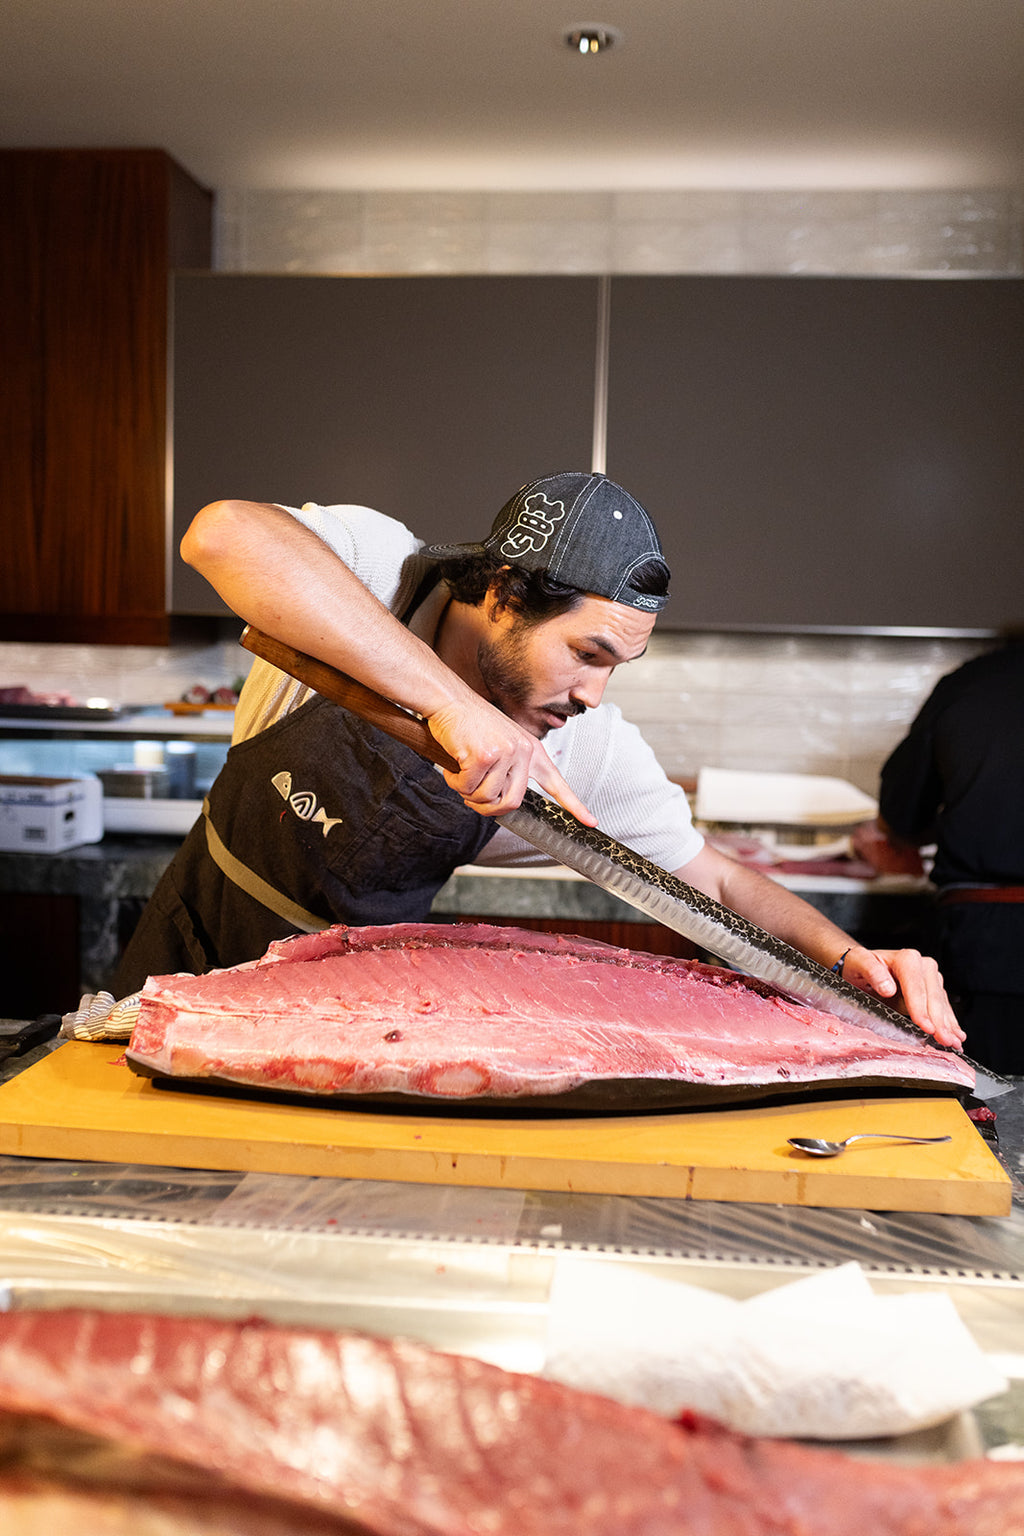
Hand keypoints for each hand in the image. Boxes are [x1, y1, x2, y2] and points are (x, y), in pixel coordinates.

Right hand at [426, 697, 596, 825]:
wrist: (449, 699)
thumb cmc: (469, 723)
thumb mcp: (500, 743)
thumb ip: (508, 769)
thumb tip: (499, 801)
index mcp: (531, 750)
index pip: (556, 783)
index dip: (574, 806)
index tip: (590, 821)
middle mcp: (524, 751)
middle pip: (512, 803)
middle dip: (488, 807)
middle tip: (472, 796)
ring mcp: (506, 753)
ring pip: (487, 798)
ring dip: (468, 793)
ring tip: (461, 772)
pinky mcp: (484, 756)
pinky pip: (467, 788)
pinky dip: (455, 782)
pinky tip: (454, 765)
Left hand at [842, 945, 964, 1048]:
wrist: (861, 967)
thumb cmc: (858, 966)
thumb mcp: (858, 964)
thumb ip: (872, 972)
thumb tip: (888, 988)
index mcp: (906, 959)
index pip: (916, 986)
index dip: (921, 1008)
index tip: (926, 1027)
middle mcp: (923, 965)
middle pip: (933, 996)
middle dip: (939, 1021)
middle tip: (944, 1041)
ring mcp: (930, 978)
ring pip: (942, 1004)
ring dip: (949, 1025)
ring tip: (953, 1043)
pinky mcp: (933, 989)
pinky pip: (945, 1008)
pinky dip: (950, 1023)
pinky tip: (956, 1036)